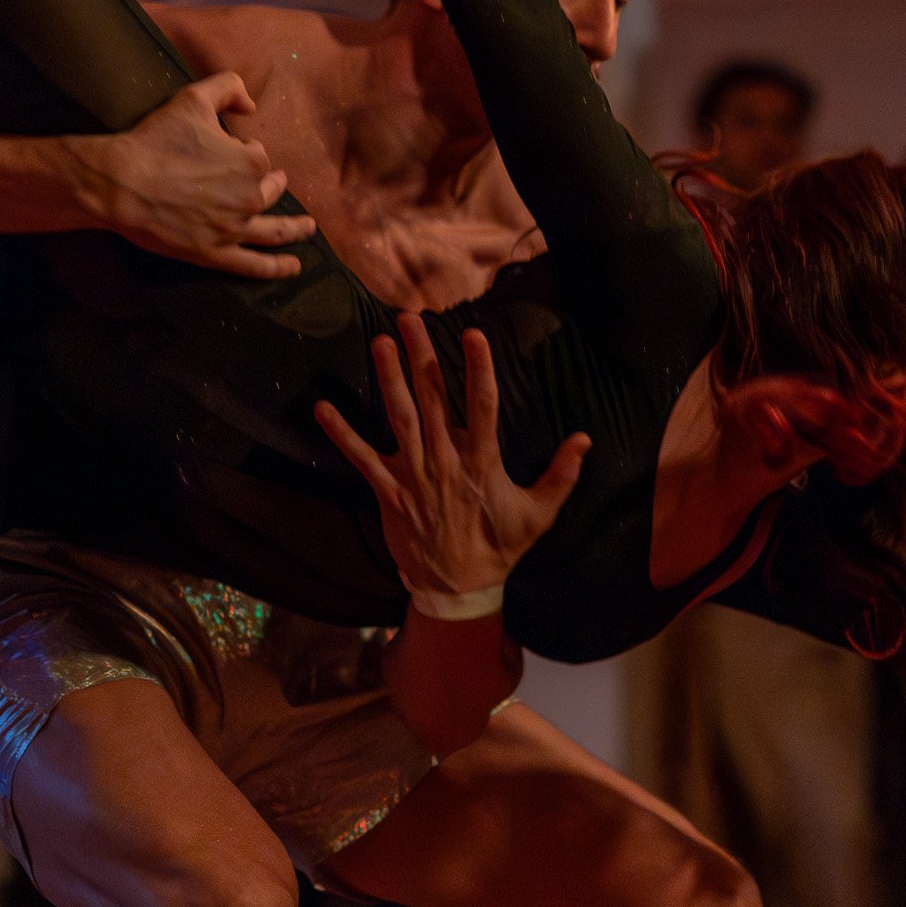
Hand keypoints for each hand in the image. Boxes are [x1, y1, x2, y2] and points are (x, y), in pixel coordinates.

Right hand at [66, 73, 315, 277]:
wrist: (121, 182)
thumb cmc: (156, 140)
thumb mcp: (193, 98)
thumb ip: (228, 88)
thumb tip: (251, 104)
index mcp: (251, 163)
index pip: (259, 157)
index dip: (243, 151)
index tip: (227, 149)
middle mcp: (249, 198)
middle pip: (269, 192)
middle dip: (273, 185)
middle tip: (275, 184)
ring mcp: (234, 230)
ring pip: (274, 231)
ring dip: (295, 229)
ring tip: (307, 229)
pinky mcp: (215, 254)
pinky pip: (254, 265)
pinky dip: (277, 267)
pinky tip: (293, 267)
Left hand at [315, 314, 589, 600]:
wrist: (459, 589)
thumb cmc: (500, 548)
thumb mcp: (539, 514)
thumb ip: (562, 474)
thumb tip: (584, 438)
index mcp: (483, 463)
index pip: (484, 407)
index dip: (479, 369)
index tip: (474, 334)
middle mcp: (446, 462)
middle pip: (434, 399)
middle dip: (422, 356)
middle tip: (410, 317)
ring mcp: (413, 476)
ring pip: (399, 418)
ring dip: (388, 379)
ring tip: (379, 342)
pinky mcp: (387, 492)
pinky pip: (360, 458)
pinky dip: (341, 433)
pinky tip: (321, 408)